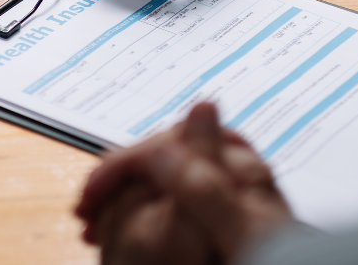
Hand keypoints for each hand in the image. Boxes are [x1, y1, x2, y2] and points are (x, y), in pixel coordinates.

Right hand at [76, 103, 291, 264]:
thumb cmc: (272, 260)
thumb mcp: (235, 223)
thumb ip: (211, 172)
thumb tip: (199, 108)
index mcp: (235, 162)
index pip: (158, 146)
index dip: (115, 171)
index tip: (88, 202)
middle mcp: (231, 164)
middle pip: (156, 155)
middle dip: (114, 181)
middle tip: (85, 212)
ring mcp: (226, 184)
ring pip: (160, 172)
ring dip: (122, 192)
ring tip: (97, 221)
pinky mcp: (222, 205)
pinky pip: (170, 192)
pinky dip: (142, 204)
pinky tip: (129, 220)